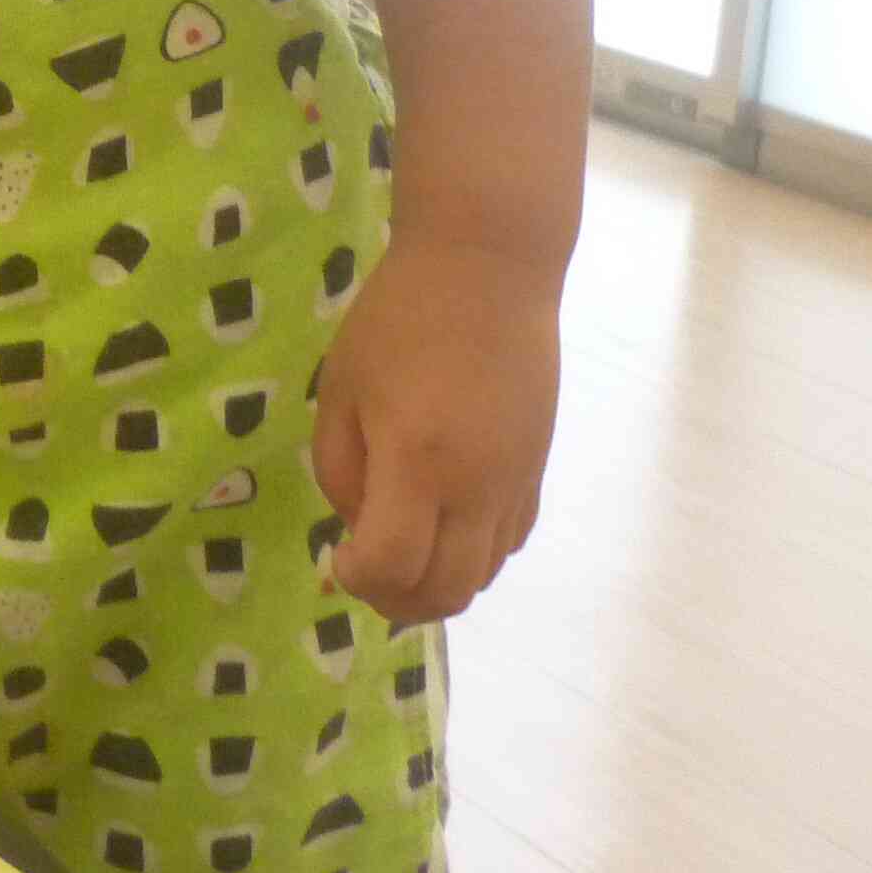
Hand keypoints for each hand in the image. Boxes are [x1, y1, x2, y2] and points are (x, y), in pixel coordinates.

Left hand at [311, 236, 561, 625]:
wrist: (489, 270)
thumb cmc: (399, 319)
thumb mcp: (341, 387)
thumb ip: (339, 467)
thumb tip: (357, 525)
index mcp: (417, 462)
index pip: (392, 565)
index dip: (357, 578)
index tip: (335, 558)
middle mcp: (476, 487)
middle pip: (447, 592)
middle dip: (397, 602)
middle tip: (363, 575)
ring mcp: (515, 483)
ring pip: (484, 576)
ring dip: (437, 586)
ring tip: (401, 557)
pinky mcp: (536, 471)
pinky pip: (509, 543)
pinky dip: (473, 556)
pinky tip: (444, 528)